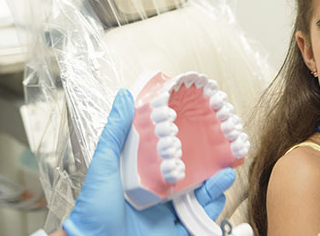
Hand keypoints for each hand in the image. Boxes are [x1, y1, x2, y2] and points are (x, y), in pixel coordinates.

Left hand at [62, 89, 235, 235]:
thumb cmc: (94, 211)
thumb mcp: (105, 166)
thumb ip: (116, 132)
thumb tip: (125, 97)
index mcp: (143, 175)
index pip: (171, 154)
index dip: (187, 142)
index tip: (201, 126)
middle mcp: (159, 193)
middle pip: (192, 174)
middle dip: (210, 163)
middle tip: (223, 149)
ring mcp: (169, 214)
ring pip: (201, 196)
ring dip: (216, 184)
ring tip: (225, 173)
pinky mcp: (178, 232)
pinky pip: (200, 221)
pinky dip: (212, 210)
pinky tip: (216, 197)